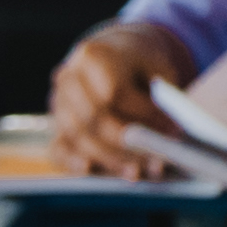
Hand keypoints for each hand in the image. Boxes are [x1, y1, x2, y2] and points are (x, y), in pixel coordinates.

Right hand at [48, 22, 196, 177]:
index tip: (169, 129)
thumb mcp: (158, 66)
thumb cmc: (140, 65)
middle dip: (125, 144)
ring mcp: (58, 101)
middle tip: (155, 159)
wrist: (114, 55)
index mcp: (94, 55)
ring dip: (108, 159)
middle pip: (92, 118)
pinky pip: (57, 148)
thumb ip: (164, 92)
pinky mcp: (56, 124)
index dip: (143, 115)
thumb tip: (168, 131)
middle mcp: (68, 77)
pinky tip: (89, 171)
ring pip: (77, 136)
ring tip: (137, 171)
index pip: (114, 92)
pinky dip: (72, 162)